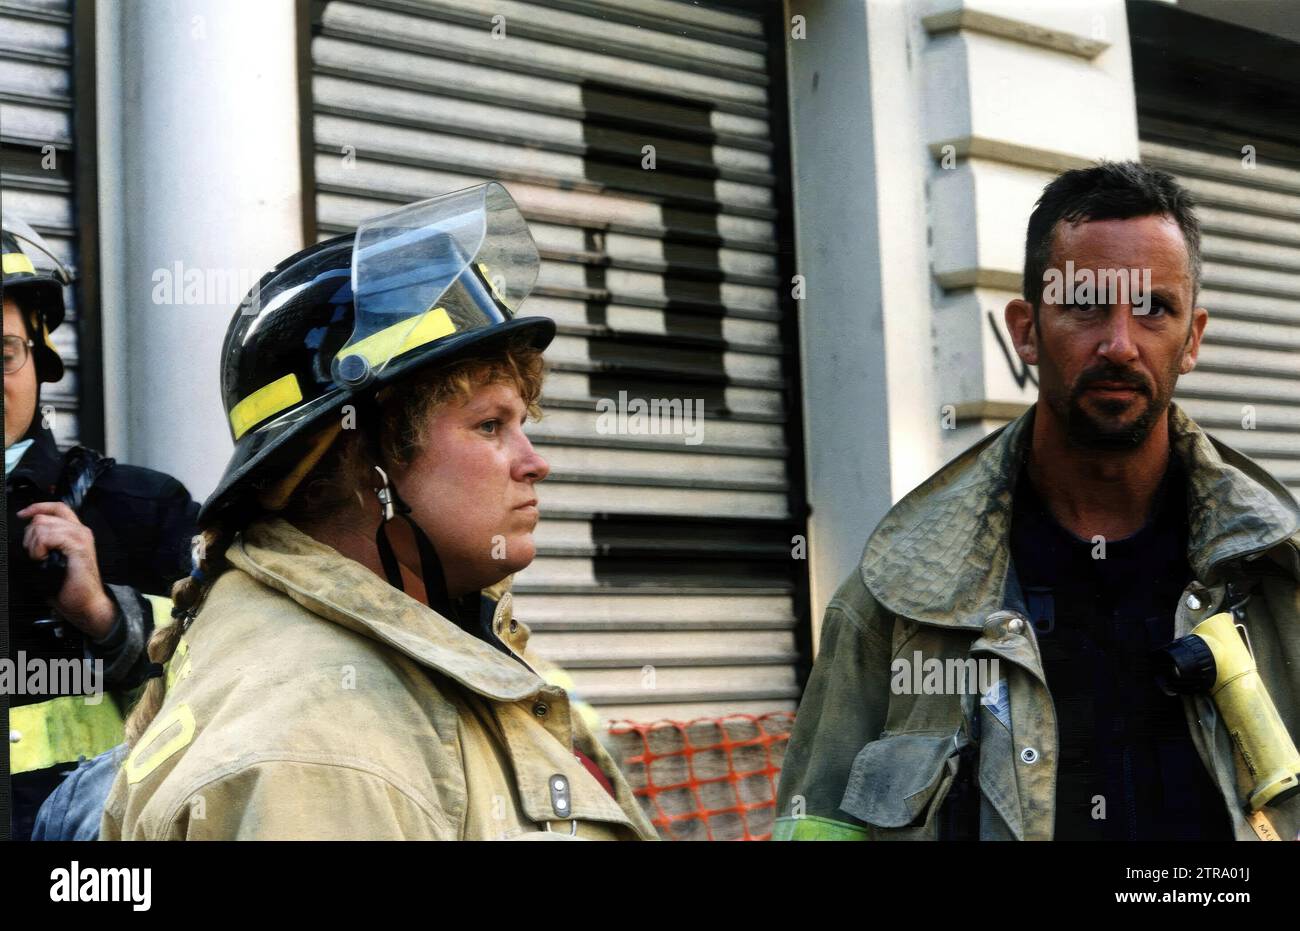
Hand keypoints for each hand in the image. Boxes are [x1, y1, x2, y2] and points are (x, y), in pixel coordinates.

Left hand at [17, 501, 116, 639]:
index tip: (23, 515)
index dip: (38, 507)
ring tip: (40, 559)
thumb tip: (27, 536)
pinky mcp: (78, 547)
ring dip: (34, 544)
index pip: (57, 508)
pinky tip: (43, 559)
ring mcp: (80, 538)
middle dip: (30, 535)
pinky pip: (48, 536)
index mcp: (75, 533)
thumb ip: (46, 542)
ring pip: (43, 525)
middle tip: (35, 554)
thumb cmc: (69, 587)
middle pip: (44, 517)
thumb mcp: (54, 560)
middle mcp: (80, 531)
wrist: (86, 603)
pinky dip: (39, 548)